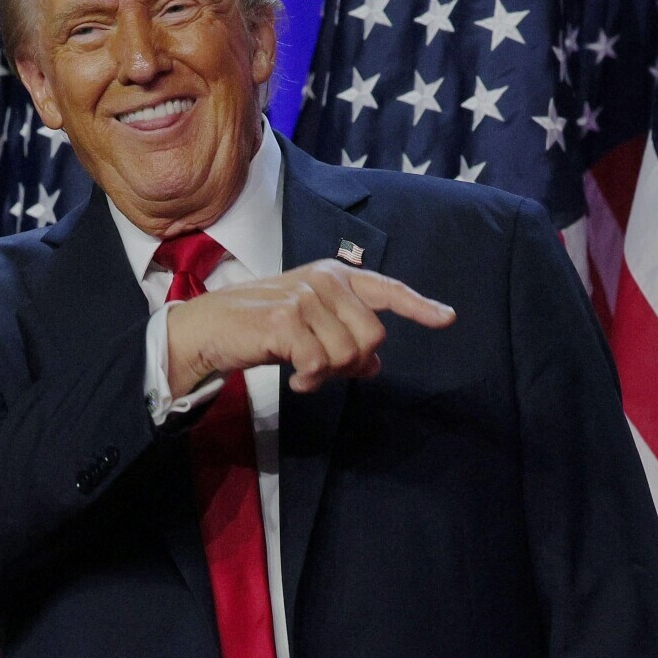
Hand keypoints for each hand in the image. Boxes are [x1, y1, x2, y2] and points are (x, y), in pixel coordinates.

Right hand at [166, 259, 455, 393]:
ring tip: (305, 372)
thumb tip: (375, 366)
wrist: (209, 329)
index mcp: (335, 276)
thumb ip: (345, 342)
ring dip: (329, 374)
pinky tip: (296, 378)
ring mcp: (306, 297)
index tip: (447, 318)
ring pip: (349, 353)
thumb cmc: (261, 328)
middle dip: (355, 362)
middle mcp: (325, 280)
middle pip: (373, 336)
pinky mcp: (286, 319)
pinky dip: (311, 380)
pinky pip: (320, 364)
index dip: (420, 307)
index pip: (388, 290)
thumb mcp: (310, 332)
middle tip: (326, 370)